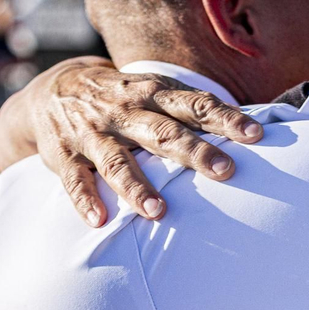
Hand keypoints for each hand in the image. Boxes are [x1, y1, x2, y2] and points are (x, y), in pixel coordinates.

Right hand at [19, 60, 265, 227]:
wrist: (53, 88)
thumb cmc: (124, 98)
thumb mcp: (156, 92)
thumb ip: (194, 109)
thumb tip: (253, 131)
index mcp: (153, 93)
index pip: (195, 105)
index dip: (226, 118)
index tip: (255, 135)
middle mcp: (124, 111)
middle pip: (163, 132)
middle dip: (195, 151)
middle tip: (225, 171)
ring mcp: (94, 133)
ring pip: (117, 161)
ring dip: (138, 187)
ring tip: (159, 211)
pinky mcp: (66, 155)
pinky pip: (75, 181)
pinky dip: (85, 200)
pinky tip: (99, 221)